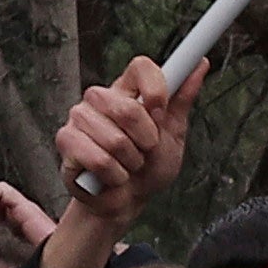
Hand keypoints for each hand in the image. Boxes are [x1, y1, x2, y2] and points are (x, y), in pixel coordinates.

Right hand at [29, 55, 189, 267]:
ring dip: (131, 163)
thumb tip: (201, 65)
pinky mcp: (66, 140)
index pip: (141, 67)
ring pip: (115, 140)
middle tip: (144, 151)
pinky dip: (115, 176)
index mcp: (128, 91)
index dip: (156, 89)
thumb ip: (182, 100)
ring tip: (126, 165)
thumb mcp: (173, 135)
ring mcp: (80, 117)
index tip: (161, 113)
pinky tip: (111, 175)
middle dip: (146, 141)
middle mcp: (100, 98)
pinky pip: (99, 159)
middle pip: (128, 108)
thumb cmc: (148, 167)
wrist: (126, 201)